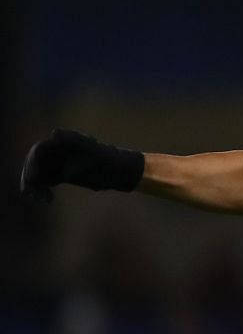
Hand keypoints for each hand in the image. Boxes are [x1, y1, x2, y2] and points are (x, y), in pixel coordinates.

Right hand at [20, 129, 144, 201]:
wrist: (122, 171)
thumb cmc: (109, 161)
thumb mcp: (92, 155)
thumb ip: (73, 147)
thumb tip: (54, 133)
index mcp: (64, 141)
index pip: (39, 150)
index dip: (32, 163)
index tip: (33, 178)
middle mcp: (58, 150)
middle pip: (35, 161)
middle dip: (31, 176)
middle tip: (29, 191)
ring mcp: (60, 161)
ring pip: (39, 172)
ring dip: (35, 185)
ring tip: (37, 199)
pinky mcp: (62, 174)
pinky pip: (47, 181)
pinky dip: (43, 189)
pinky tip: (45, 200)